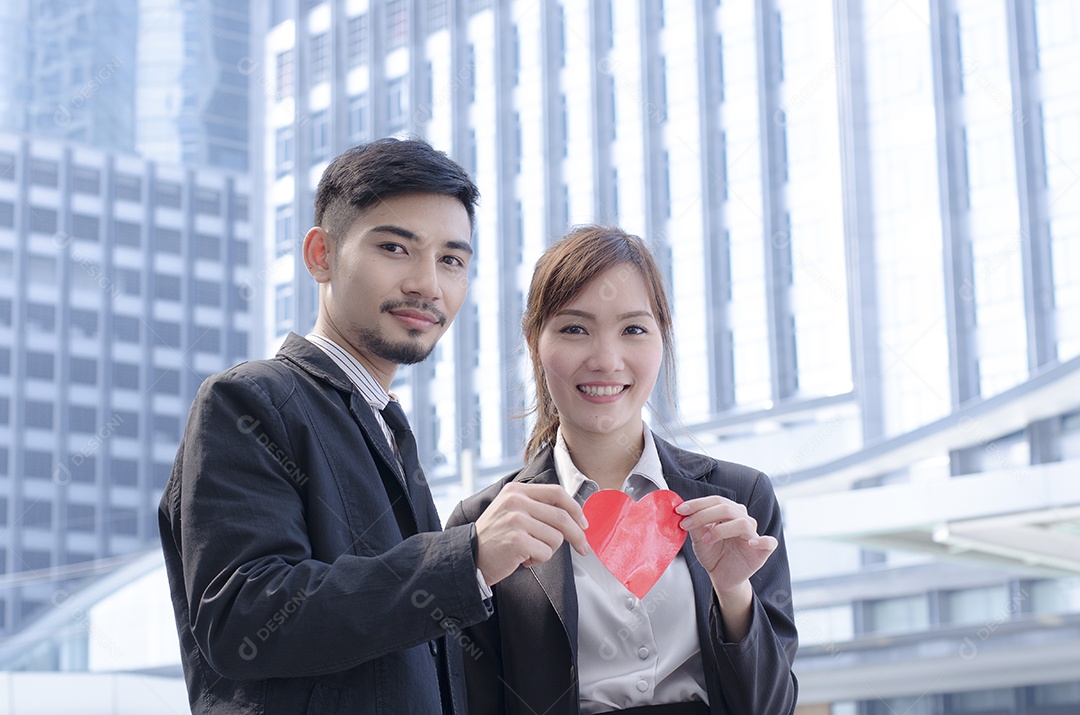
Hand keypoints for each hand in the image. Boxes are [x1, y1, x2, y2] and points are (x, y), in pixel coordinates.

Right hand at [475, 483, 589, 585]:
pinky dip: (538, 560)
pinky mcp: (517, 540)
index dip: (575, 509)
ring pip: (556, 538)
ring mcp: (516, 520)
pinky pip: (546, 553)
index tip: (583, 524)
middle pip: (562, 517)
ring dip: (548, 550)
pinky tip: (522, 558)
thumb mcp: (512, 510)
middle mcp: (516, 501)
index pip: (557, 493)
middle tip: (583, 548)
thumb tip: (573, 515)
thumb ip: (537, 506)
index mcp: (517, 490)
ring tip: (530, 551)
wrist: (470, 556)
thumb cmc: (495, 537)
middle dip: (578, 536)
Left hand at [676, 496, 776, 597]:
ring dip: (721, 529)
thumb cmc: (713, 554)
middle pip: (727, 508)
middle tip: (687, 524)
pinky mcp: (763, 551)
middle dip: (703, 514)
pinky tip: (751, 543)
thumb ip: (695, 524)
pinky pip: (769, 542)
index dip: (697, 504)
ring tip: (706, 539)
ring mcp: (753, 534)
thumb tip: (685, 511)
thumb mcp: (698, 539)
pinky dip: (762, 541)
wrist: (721, 577)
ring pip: (742, 522)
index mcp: (729, 513)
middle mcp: (742, 519)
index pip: (715, 501)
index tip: (680, 510)